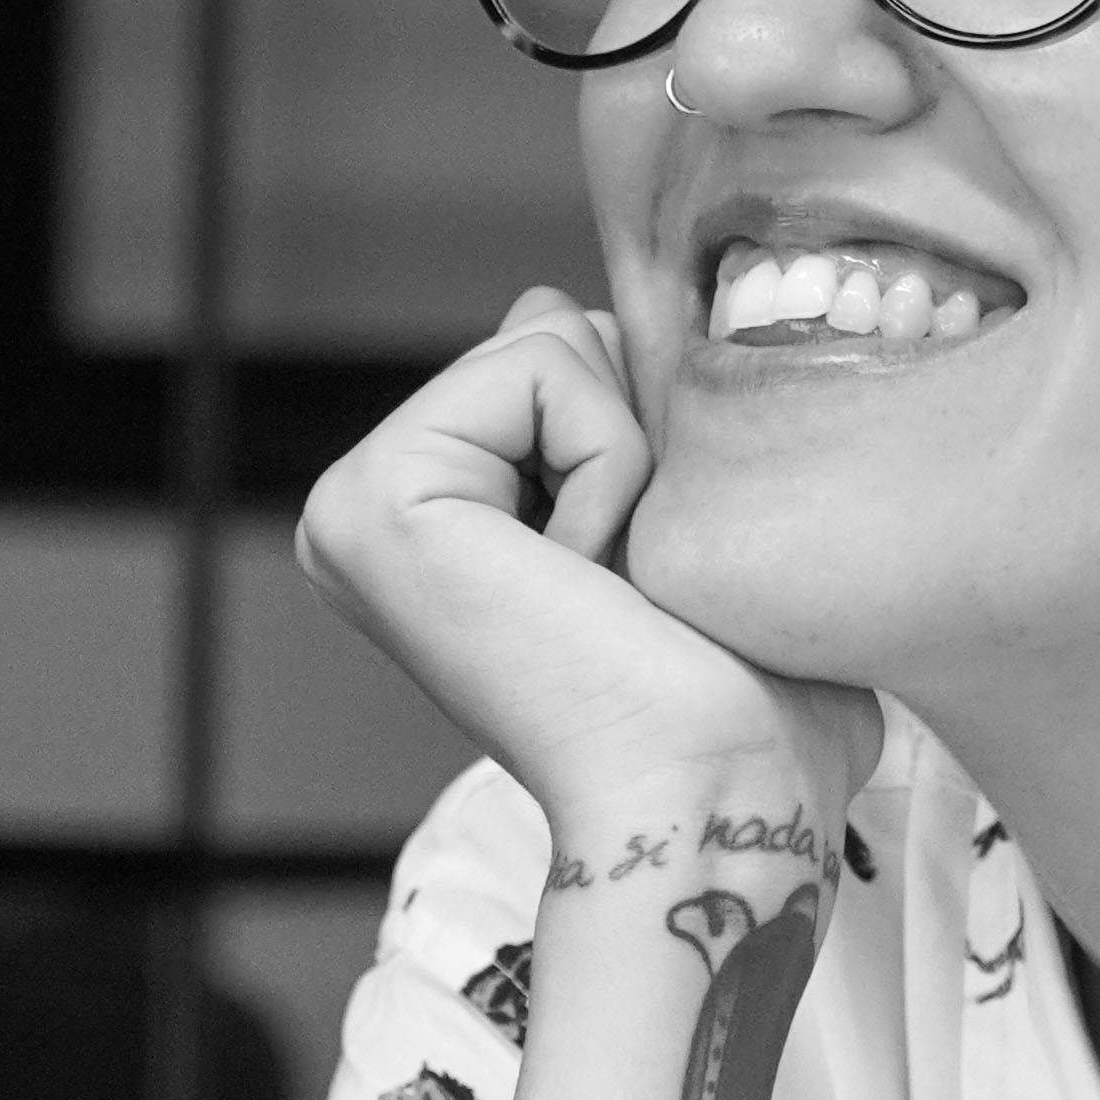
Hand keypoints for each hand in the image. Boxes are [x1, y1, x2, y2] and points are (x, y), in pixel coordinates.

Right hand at [297, 287, 874, 840]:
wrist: (718, 795)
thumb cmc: (743, 711)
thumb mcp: (684, 531)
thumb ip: (611, 415)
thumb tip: (543, 304)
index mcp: (436, 524)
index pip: (560, 362)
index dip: (649, 440)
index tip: (645, 582)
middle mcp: (378, 513)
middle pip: (553, 337)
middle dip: (637, 440)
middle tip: (637, 588)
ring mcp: (356, 506)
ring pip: (551, 342)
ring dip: (631, 462)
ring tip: (616, 591)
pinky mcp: (371, 498)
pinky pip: (540, 370)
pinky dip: (609, 466)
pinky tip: (591, 580)